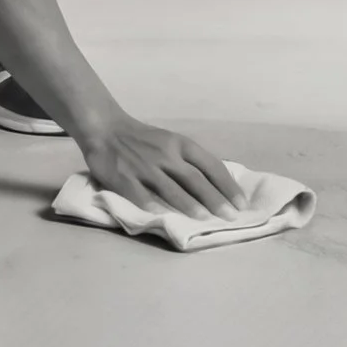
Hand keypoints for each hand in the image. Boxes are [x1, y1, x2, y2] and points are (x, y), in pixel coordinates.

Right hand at [81, 114, 241, 219]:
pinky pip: (139, 193)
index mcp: (179, 144)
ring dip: (188, 204)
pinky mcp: (122, 175)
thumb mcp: (171, 142)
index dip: (228, 186)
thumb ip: (191, 162)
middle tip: (231, 218)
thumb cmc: (144, 140)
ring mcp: (142, 166)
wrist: (104, 127)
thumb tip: (221, 191)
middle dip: (214, 199)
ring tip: (204, 220)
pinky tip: (162, 217)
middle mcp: (164, 154)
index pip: (210, 165)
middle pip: (193, 178)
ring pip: (169, 187)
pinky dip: (151, 205)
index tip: (242, 205)